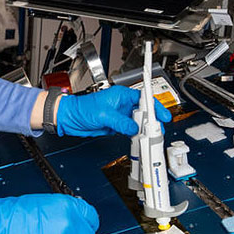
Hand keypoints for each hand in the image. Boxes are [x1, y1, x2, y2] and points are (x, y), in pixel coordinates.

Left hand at [55, 85, 171, 136]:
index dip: (156, 107)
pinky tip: (139, 139)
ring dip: (143, 130)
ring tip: (150, 137)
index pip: (144, 98)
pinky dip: (135, 135)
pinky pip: (130, 130)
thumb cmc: (81, 108)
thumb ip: (121, 122)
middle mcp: (122, 104)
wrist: (69, 118)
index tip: (164, 115)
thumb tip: (134, 128)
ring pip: (137, 122)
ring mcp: (120, 115)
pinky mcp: (116, 125)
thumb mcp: (103, 114)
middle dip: (151, 121)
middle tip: (157, 130)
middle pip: (144, 112)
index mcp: (121, 95)